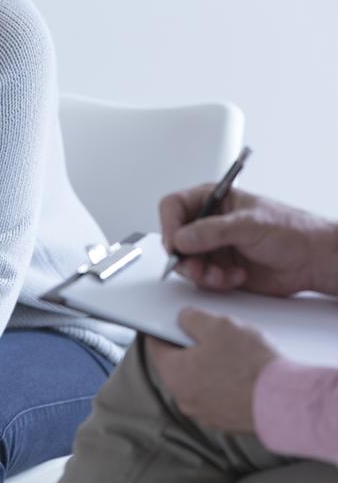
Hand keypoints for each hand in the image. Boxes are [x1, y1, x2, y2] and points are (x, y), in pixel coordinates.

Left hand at [146, 307, 277, 433]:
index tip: (167, 321)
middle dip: (191, 347)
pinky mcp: (226, 421)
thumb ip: (191, 318)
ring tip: (233, 352)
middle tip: (210, 334)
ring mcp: (205, 412)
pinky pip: (219, 395)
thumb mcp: (216, 326)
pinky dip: (226, 383)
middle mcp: (184, 397)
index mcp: (173, 373)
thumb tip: (183, 318)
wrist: (286, 402)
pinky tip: (243, 372)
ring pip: (200, 380)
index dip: (161, 329)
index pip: (156, 346)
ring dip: (210, 366)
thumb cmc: (249, 364)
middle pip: (179, 364)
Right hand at [159, 184, 337, 296]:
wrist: (313, 261)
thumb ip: (212, 231)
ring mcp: (212, 247)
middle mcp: (208, 223)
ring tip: (221, 275)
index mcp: (213, 200)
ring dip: (201, 273)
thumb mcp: (250, 224)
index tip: (175, 244)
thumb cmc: (292, 230)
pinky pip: (201, 279)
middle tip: (196, 267)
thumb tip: (181, 238)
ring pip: (185, 262)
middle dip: (185, 257)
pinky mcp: (218, 268)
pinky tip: (236, 277)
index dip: (169, 225)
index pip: (174, 207)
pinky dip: (215, 282)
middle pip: (174, 238)